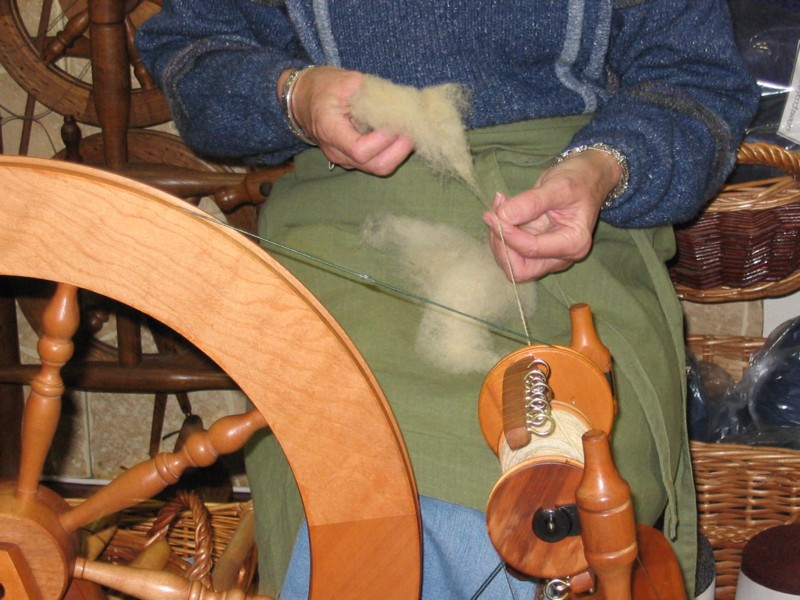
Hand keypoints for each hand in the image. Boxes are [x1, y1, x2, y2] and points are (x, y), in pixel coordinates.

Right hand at [278, 66, 414, 175]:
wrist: (301, 99)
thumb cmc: (322, 87)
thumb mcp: (345, 80)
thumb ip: (372, 92)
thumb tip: (400, 102)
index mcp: (330, 130)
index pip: (360, 150)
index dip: (383, 140)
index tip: (396, 122)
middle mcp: (337, 152)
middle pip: (375, 166)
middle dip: (399, 151)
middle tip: (412, 130)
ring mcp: (345, 159)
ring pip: (378, 167)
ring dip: (398, 153)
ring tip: (409, 132)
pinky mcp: (353, 159)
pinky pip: (376, 162)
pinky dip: (392, 152)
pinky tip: (399, 136)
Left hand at [482, 149, 621, 280]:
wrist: (587, 176)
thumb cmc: (579, 180)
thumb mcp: (557, 186)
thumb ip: (532, 202)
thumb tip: (503, 215)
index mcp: (573, 244)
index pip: (532, 250)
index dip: (508, 234)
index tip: (493, 213)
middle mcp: (561, 257)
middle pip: (521, 270)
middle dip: (502, 246)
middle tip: (494, 215)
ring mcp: (548, 255)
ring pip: (513, 263)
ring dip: (499, 239)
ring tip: (499, 207)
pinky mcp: (536, 248)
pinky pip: (512, 251)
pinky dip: (502, 234)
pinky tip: (503, 211)